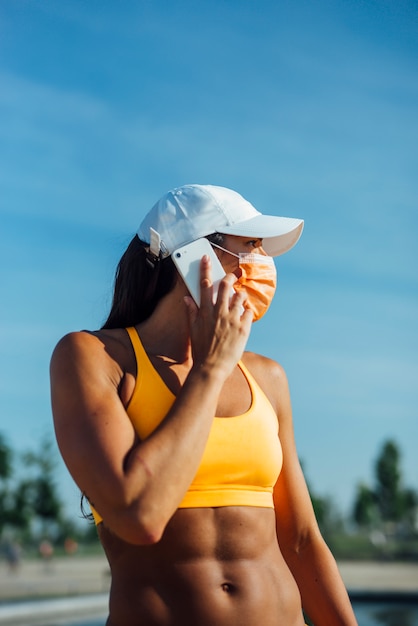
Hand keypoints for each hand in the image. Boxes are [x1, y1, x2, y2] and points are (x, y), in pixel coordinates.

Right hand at [184, 255, 252, 376]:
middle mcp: (219, 312)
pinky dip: (246, 311)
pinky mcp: (243, 328)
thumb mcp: (193, 330)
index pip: (204, 284)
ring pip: (240, 297)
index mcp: (205, 311)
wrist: (211, 368)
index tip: (206, 259)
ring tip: (238, 301)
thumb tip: (187, 298)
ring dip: (239, 296)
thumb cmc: (201, 349)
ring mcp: (232, 319)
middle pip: (225, 286)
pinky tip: (243, 316)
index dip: (205, 269)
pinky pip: (248, 312)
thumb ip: (191, 312)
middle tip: (231, 278)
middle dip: (229, 278)